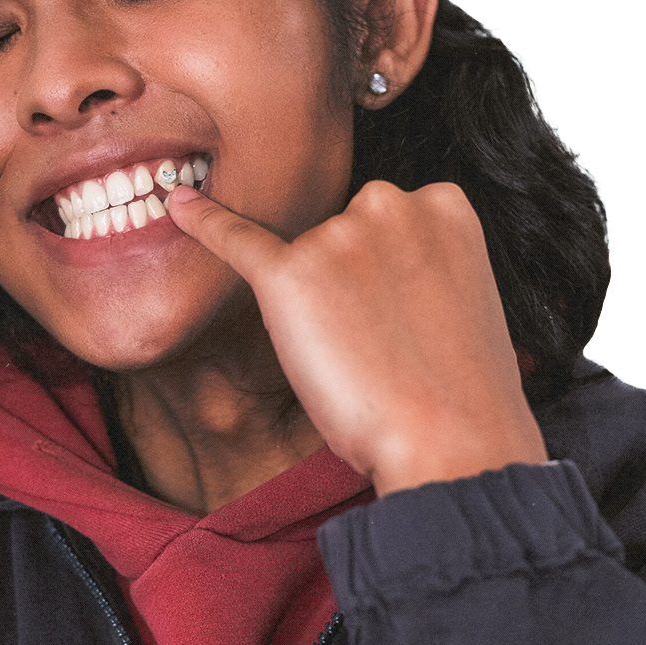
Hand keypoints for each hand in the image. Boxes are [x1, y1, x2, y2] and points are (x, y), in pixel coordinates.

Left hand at [168, 178, 546, 494]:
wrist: (452, 442)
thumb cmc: (460, 390)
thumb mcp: (463, 297)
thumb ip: (421, 263)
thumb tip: (366, 271)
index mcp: (444, 202)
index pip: (392, 221)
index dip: (391, 275)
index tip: (406, 313)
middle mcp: (389, 202)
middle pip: (345, 230)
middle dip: (353, 280)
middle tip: (385, 345)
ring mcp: (335, 235)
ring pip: (306, 260)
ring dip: (320, 305)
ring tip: (362, 361)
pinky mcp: (289, 275)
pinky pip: (235, 239)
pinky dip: (205, 224)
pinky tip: (181, 208)